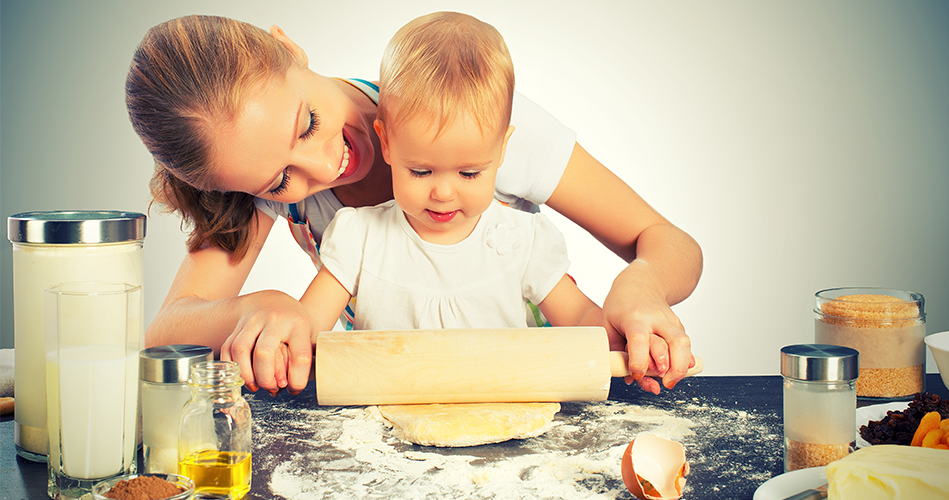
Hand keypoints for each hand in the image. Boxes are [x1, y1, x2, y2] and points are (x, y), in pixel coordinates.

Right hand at [220, 290, 313, 395]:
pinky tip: (242, 374)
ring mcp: (253, 321)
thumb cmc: (293, 323)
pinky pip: (228, 348)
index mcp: (298, 325)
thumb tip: (293, 388)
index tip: (294, 388)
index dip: (297, 380)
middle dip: (265, 378)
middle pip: (264, 353)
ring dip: (246, 374)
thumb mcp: (309, 336)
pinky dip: (232, 366)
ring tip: (255, 385)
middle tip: (271, 388)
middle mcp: (274, 320)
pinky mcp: (238, 326)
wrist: (273, 300)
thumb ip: (306, 359)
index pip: (300, 357)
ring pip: (241, 350)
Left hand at [603, 262, 692, 394]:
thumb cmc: (620, 306)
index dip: (639, 360)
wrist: (640, 282)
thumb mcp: (608, 325)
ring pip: (685, 343)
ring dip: (682, 367)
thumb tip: (629, 379)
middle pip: (675, 340)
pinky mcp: (678, 326)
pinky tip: (677, 371)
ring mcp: (670, 321)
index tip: (636, 374)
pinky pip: (685, 346)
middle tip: (665, 383)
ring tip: (670, 381)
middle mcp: (656, 319)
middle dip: (674, 366)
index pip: (640, 339)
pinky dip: (682, 361)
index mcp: (634, 318)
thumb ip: (616, 351)